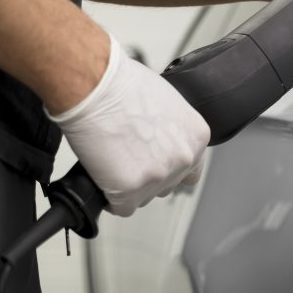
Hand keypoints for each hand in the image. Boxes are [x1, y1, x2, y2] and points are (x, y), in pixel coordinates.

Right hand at [47, 35, 210, 216]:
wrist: (95, 86)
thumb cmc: (123, 85)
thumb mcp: (167, 103)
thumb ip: (173, 129)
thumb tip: (162, 140)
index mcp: (197, 137)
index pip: (190, 170)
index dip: (167, 168)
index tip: (153, 163)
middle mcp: (184, 158)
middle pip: (166, 186)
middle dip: (146, 176)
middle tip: (126, 156)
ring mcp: (159, 175)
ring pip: (143, 197)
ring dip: (128, 186)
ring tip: (113, 158)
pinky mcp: (130, 189)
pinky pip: (121, 207)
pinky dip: (110, 197)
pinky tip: (103, 175)